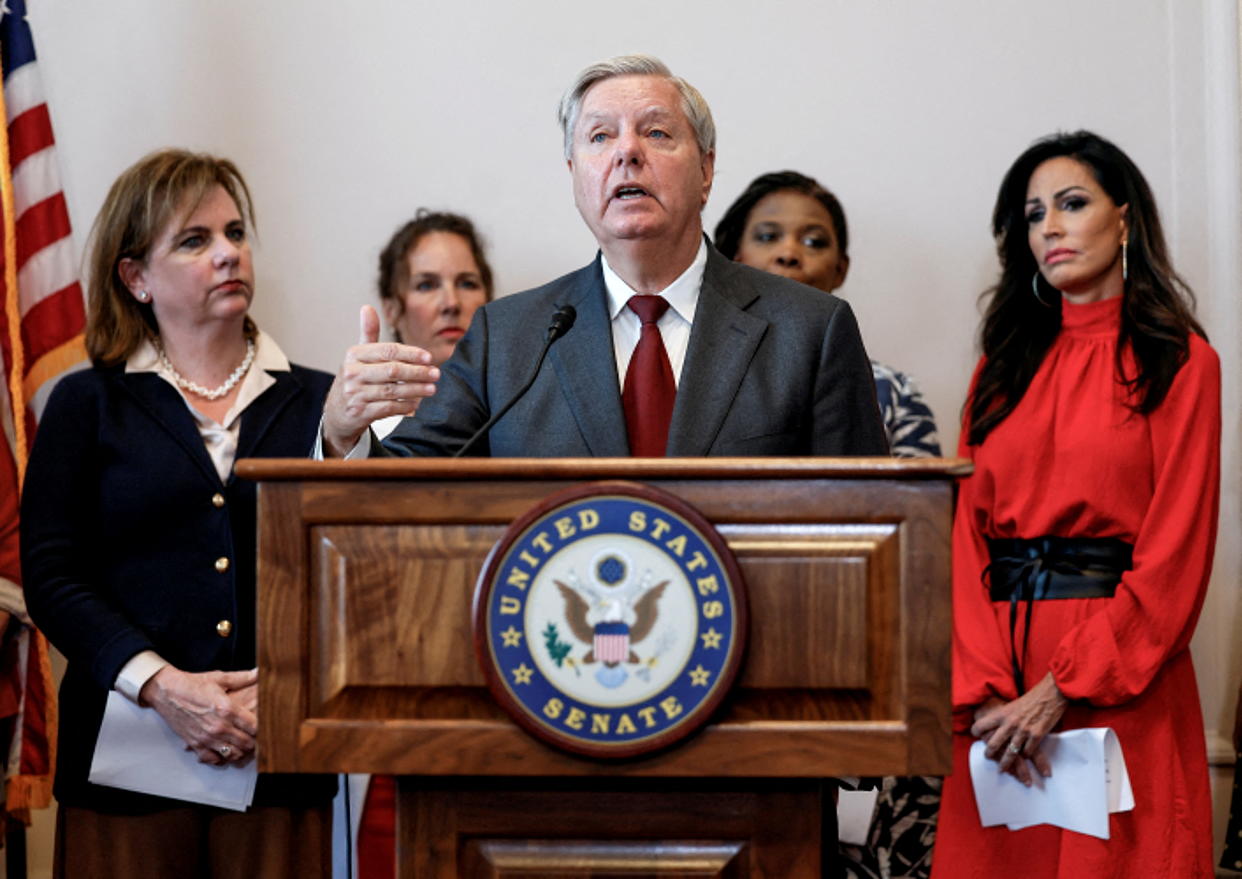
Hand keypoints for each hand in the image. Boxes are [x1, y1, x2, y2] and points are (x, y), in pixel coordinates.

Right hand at [140, 666, 258, 765]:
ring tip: (242, 744)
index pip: (255, 727)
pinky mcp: (195, 744)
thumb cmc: (193, 684)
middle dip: (255, 741)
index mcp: (228, 709)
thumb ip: (243, 677)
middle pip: (247, 743)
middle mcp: (219, 727)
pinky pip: (212, 759)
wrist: (166, 691)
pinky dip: (220, 757)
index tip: (266, 725)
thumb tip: (260, 672)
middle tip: (257, 736)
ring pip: (232, 754)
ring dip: (240, 751)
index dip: (264, 728)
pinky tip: (223, 749)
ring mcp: (206, 738)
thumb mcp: (220, 678)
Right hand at [321, 305, 439, 456]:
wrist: (336, 413)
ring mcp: (355, 394)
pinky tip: (417, 403)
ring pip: (392, 391)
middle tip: (436, 374)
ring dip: (416, 390)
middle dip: (418, 372)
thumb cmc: (355, 379)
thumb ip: (367, 333)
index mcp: (354, 354)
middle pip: (393, 371)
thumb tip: (367, 307)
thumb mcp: (358, 356)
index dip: (411, 354)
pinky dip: (405, 406)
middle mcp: (352, 373)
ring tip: (432, 388)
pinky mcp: (359, 412)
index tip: (429, 357)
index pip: (388, 351)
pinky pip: (388, 408)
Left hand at [970, 673, 1067, 784]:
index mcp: (1002, 713)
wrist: (1051, 694)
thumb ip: (1005, 716)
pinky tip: (1024, 757)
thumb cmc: (1032, 697)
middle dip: (989, 753)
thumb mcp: (1013, 705)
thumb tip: (998, 726)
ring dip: (1006, 763)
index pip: (981, 725)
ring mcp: (1023, 731)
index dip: (976, 731)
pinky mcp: (1037, 735)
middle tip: (988, 757)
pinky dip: (1025, 755)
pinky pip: (1028, 751)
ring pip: (1010, 752)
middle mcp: (1010, 723)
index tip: (977, 735)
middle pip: (993, 744)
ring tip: (1003, 769)